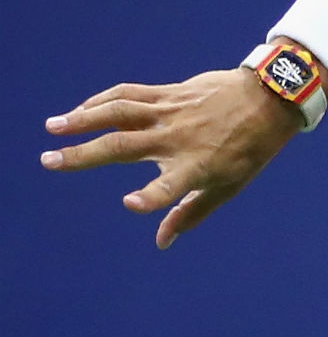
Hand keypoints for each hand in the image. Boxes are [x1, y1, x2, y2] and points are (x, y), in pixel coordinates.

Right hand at [42, 68, 304, 248]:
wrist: (270, 97)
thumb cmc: (250, 148)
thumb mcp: (229, 186)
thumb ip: (191, 213)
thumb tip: (161, 243)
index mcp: (195, 168)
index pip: (169, 189)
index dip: (150, 198)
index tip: (129, 203)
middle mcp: (177, 140)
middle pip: (123, 146)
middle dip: (83, 155)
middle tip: (48, 161)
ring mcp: (171, 113)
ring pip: (119, 112)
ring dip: (82, 118)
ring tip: (53, 127)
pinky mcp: (170, 93)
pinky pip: (130, 94)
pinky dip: (103, 100)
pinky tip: (82, 109)